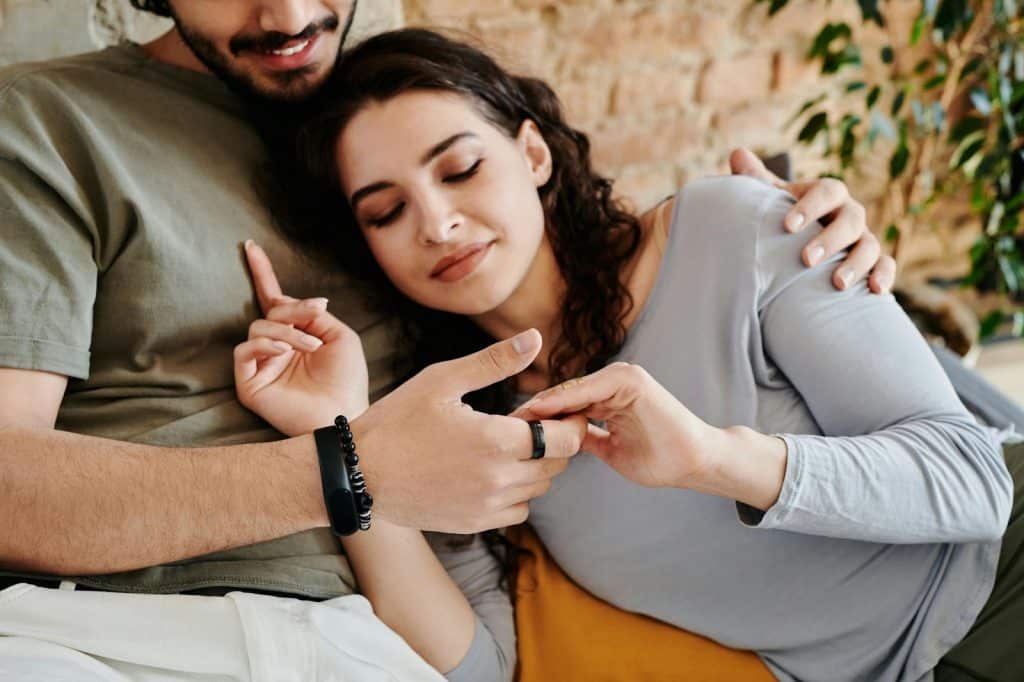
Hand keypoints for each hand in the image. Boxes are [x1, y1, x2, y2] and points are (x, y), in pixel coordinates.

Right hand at [234, 241, 368, 435]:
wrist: (342, 414)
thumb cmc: (346, 380)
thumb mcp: (341, 336)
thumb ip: (314, 314)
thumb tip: (288, 300)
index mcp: (298, 335)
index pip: (275, 301)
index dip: (262, 273)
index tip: (250, 246)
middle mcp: (277, 347)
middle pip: (271, 312)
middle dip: (294, 309)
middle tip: (316, 314)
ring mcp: (262, 364)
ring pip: (258, 328)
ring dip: (286, 331)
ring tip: (309, 346)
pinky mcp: (249, 382)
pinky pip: (244, 350)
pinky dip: (265, 345)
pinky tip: (284, 351)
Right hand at [350, 329, 588, 532]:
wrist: (358, 473)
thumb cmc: (397, 420)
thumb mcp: (443, 380)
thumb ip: (494, 362)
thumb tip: (535, 338)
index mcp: (497, 441)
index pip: (565, 439)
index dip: (570, 422)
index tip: (559, 411)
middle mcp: (499, 479)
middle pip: (557, 465)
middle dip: (551, 442)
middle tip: (525, 423)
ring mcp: (487, 506)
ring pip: (538, 488)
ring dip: (533, 467)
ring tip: (502, 446)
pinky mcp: (473, 524)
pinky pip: (517, 511)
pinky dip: (515, 493)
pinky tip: (490, 472)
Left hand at [513, 363, 787, 509]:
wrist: (696, 460)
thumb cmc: (660, 459)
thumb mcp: (611, 449)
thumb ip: (586, 438)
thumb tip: (558, 443)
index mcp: (609, 395)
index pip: (563, 405)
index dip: (535, 419)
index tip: (506, 432)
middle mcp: (613, 380)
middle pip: (562, 396)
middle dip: (533, 412)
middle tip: (498, 425)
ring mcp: (622, 377)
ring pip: (570, 392)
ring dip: (542, 407)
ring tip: (512, 421)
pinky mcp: (629, 380)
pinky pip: (587, 392)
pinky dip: (562, 403)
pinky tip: (538, 415)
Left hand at [729, 147, 895, 293]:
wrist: (800, 244)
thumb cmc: (784, 219)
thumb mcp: (771, 200)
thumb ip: (756, 180)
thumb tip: (737, 154)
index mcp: (828, 194)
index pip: (827, 192)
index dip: (810, 207)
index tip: (787, 226)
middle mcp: (850, 214)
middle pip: (851, 220)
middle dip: (830, 240)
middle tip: (806, 260)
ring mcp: (864, 238)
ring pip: (870, 246)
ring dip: (856, 264)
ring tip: (837, 284)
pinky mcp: (873, 261)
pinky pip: (886, 265)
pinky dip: (884, 275)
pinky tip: (875, 290)